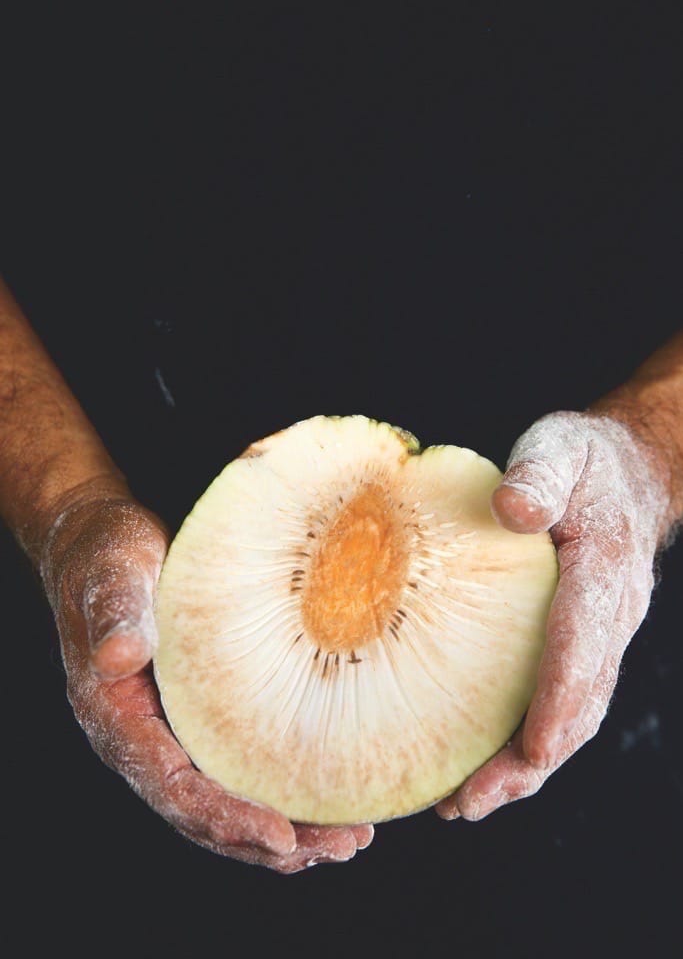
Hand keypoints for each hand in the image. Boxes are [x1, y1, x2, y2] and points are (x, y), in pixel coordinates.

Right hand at [41, 483, 372, 870]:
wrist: (104, 545)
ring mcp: (172, 734)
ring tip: (348, 838)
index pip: (173, 787)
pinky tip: (328, 798)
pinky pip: (238, 771)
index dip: (227, 817)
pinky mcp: (200, 719)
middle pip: (206, 815)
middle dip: (273, 841)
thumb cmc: (110, 555)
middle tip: (342, 845)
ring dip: (287, 831)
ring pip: (226, 804)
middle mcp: (145, 740)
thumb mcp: (114, 571)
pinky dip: (281, 792)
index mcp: (118, 718)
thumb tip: (117, 657)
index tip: (283, 837)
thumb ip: (115, 612)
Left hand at [436, 410, 670, 821]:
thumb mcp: (560, 447)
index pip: (584, 642)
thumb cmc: (584, 462)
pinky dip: (524, 743)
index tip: (531, 752)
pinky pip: (560, 704)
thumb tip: (512, 510)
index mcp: (603, 570)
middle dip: (530, 762)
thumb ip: (539, 476)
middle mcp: (610, 617)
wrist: (627, 473)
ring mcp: (601, 639)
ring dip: (524, 767)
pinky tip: (479, 763)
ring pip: (573, 718)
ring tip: (463, 803)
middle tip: (470, 801)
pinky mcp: (582, 647)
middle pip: (580, 704)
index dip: (560, 699)